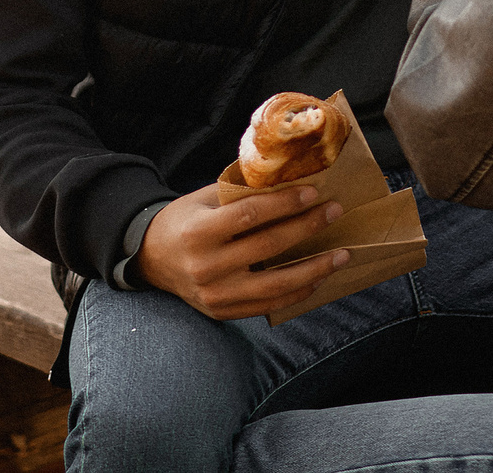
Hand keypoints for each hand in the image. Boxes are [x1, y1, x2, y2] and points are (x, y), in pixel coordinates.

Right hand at [134, 182, 349, 319]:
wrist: (150, 258)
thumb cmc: (184, 220)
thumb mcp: (204, 200)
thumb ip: (240, 194)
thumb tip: (289, 180)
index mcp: (199, 232)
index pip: (249, 216)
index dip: (284, 204)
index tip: (313, 193)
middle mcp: (206, 267)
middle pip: (268, 248)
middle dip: (307, 228)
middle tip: (335, 212)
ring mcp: (215, 295)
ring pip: (275, 286)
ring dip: (314, 269)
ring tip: (341, 255)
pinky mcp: (223, 312)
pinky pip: (269, 305)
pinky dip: (297, 292)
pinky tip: (318, 277)